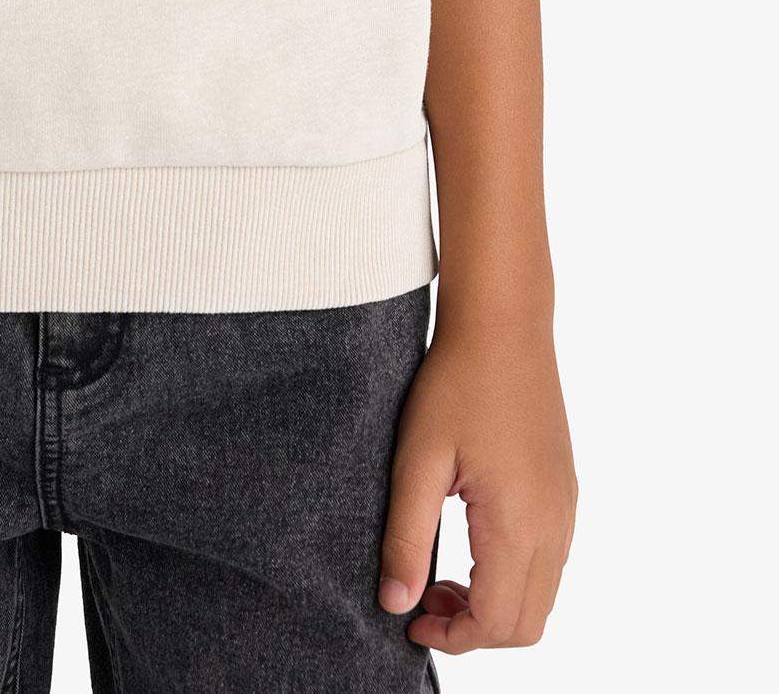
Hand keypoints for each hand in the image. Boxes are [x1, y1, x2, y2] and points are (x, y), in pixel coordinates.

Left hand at [377, 311, 577, 652]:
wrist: (504, 324)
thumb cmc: (456, 384)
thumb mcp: (417, 460)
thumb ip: (406, 538)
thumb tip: (396, 605)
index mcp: (519, 523)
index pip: (497, 622)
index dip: (453, 637)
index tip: (410, 620)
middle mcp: (555, 525)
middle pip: (527, 623)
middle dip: (474, 630)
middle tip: (422, 601)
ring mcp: (565, 508)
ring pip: (541, 597)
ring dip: (493, 605)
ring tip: (439, 575)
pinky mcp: (563, 492)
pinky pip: (549, 563)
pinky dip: (512, 577)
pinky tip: (469, 545)